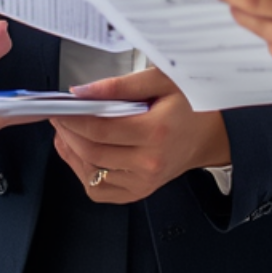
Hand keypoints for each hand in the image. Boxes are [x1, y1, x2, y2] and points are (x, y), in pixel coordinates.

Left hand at [52, 67, 230, 203]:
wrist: (212, 134)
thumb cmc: (191, 104)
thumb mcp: (160, 81)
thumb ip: (119, 85)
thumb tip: (82, 92)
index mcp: (156, 132)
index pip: (100, 130)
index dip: (73, 119)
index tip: (60, 107)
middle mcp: (150, 162)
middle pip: (92, 151)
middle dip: (68, 133)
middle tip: (59, 117)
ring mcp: (144, 181)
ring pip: (91, 173)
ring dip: (71, 152)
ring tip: (66, 133)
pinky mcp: (140, 191)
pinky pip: (100, 190)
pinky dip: (84, 173)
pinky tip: (80, 154)